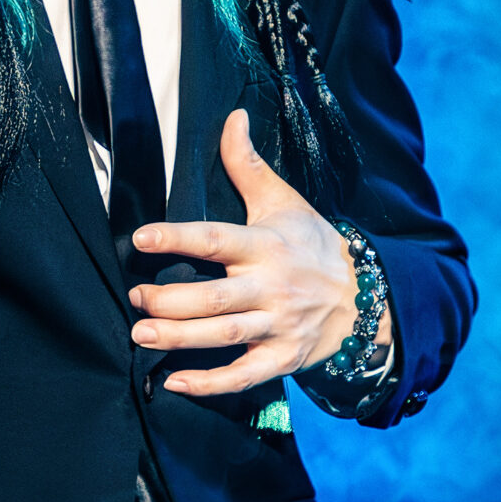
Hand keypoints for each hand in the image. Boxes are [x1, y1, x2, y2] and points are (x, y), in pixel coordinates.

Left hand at [128, 109, 391, 398]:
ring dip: (178, 337)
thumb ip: (247, 165)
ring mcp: (278, 325)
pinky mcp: (282, 358)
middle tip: (134, 296)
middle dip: (168, 299)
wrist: (366, 296)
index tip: (141, 237)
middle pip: (212, 296)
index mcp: (266, 244)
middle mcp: (271, 286)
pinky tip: (175, 383)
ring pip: (222, 335)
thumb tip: (232, 117)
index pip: (216, 239)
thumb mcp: (284, 202)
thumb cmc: (314, 245)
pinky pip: (244, 375)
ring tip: (140, 334)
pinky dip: (210, 384)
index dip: (177, 238)